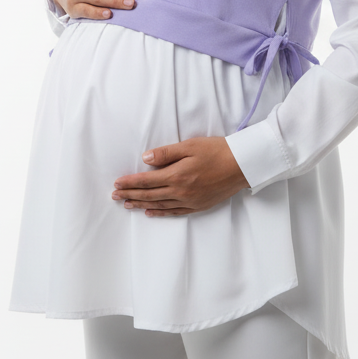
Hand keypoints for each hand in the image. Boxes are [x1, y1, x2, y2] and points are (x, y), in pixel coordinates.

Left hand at [110, 137, 249, 216]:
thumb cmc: (217, 151)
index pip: (146, 180)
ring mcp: (189, 201)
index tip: (116, 184)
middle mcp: (181, 191)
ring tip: (127, 205)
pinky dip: (160, 213)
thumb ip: (166, 153)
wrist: (242, 165)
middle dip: (130, 195)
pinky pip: (174, 212)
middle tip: (114, 197)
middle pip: (150, 195)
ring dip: (141, 205)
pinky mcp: (198, 206)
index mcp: (177, 175)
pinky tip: (150, 213)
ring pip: (159, 205)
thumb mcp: (190, 145)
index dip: (130, 182)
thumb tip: (145, 158)